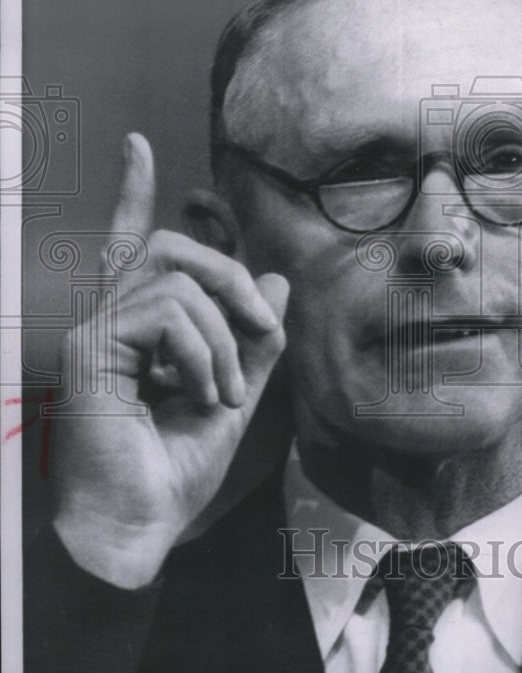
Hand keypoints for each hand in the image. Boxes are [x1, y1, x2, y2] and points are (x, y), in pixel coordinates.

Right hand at [53, 133, 288, 588]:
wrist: (137, 527)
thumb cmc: (175, 472)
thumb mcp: (234, 397)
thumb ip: (254, 340)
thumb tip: (275, 279)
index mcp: (140, 329)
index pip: (136, 246)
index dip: (137, 193)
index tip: (138, 145)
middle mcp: (112, 319)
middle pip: (172, 247)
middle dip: (230, 272)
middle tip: (262, 324)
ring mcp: (99, 330)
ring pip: (178, 276)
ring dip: (225, 332)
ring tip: (226, 390)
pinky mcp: (95, 345)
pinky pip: (170, 312)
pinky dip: (204, 353)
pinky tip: (204, 397)